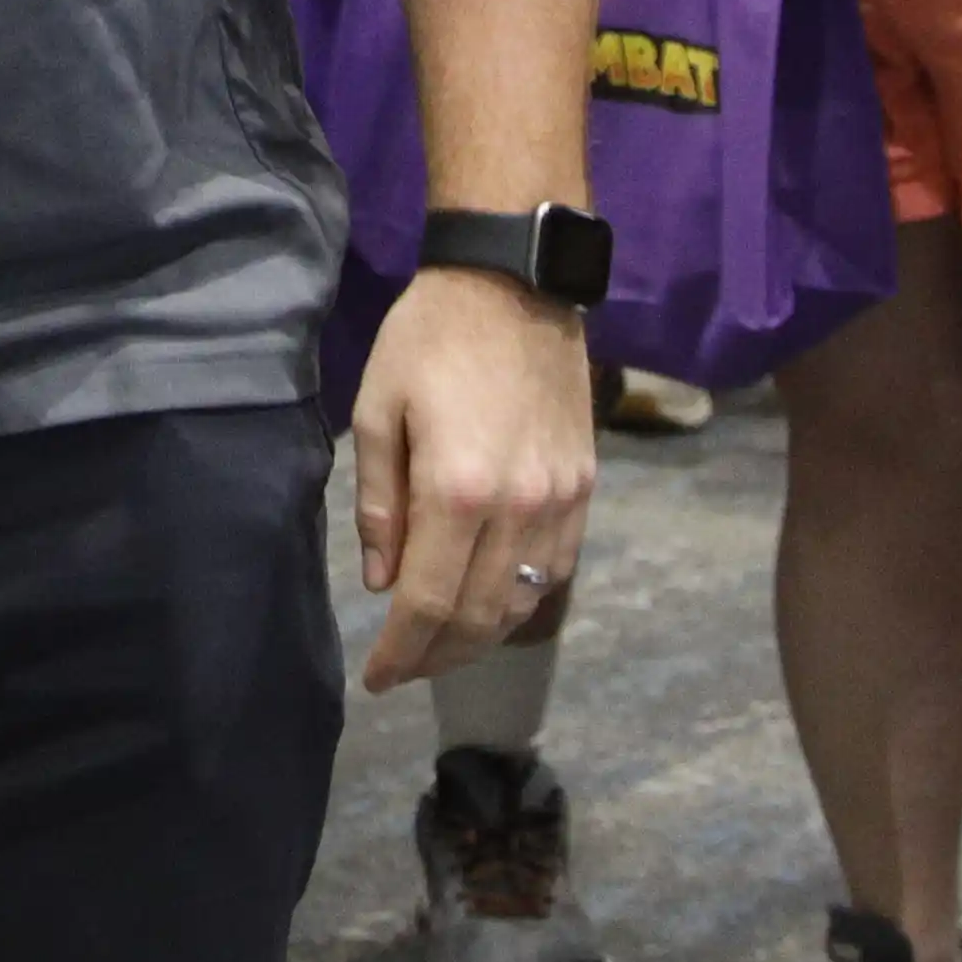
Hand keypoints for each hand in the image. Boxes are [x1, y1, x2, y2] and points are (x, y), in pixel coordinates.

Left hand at [348, 265, 597, 689]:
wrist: (514, 282)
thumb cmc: (428, 338)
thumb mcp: (377, 411)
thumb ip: (379, 505)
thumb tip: (382, 584)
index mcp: (456, 490)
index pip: (426, 603)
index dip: (400, 653)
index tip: (377, 679)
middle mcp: (517, 507)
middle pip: (478, 617)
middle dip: (436, 656)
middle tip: (404, 668)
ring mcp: (560, 501)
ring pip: (523, 603)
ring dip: (480, 637)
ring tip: (441, 645)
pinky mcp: (584, 487)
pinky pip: (556, 570)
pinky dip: (521, 600)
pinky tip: (491, 602)